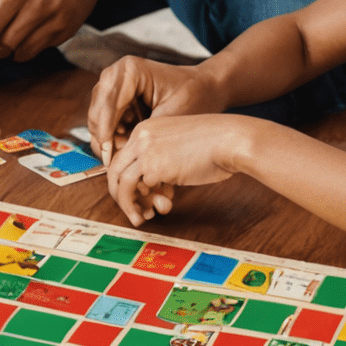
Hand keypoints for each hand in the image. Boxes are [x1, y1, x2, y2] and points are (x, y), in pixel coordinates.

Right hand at [87, 56, 227, 164]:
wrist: (207, 87)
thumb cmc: (195, 96)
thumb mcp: (171, 115)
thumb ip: (144, 134)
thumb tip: (121, 158)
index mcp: (130, 70)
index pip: (108, 106)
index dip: (106, 134)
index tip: (108, 158)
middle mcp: (116, 73)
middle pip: (97, 111)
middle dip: (104, 138)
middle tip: (113, 163)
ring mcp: (114, 83)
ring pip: (98, 117)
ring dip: (108, 137)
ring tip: (125, 155)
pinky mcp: (117, 95)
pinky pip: (106, 119)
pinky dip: (114, 134)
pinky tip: (128, 145)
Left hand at [106, 114, 243, 225]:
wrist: (230, 140)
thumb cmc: (214, 145)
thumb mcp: (178, 146)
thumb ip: (161, 161)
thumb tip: (149, 187)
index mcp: (146, 128)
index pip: (124, 156)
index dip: (128, 178)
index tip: (140, 194)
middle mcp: (141, 137)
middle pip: (115, 168)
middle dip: (120, 193)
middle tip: (131, 210)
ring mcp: (144, 151)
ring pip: (120, 181)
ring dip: (126, 204)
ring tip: (138, 218)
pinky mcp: (153, 166)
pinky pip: (138, 189)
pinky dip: (142, 204)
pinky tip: (158, 210)